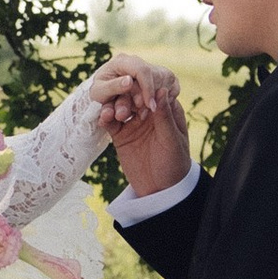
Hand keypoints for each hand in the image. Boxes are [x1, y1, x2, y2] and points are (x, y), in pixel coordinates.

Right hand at [82, 53, 191, 198]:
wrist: (160, 190)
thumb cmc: (174, 164)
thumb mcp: (171, 140)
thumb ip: (164, 117)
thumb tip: (162, 90)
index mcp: (166, 110)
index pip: (154, 92)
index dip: (145, 88)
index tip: (138, 89)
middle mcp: (149, 113)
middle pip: (134, 96)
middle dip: (127, 97)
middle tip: (125, 105)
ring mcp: (133, 123)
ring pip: (121, 107)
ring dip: (115, 107)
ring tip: (113, 114)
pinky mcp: (120, 134)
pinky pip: (110, 123)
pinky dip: (105, 118)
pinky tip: (103, 118)